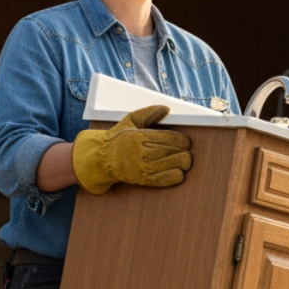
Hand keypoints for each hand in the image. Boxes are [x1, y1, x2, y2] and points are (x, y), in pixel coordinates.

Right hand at [71, 105, 192, 194]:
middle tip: (186, 152)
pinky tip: (179, 173)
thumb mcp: (130, 121)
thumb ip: (148, 113)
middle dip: (185, 152)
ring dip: (183, 164)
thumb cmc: (118, 139)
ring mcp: (143, 167)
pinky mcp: (143, 179)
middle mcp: (143, 152)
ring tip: (184, 162)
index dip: (184, 141)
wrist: (102, 160)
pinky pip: (166, 179)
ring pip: (175, 165)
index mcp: (141, 136)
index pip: (172, 138)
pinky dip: (177, 176)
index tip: (186, 142)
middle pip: (176, 152)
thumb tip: (166, 109)